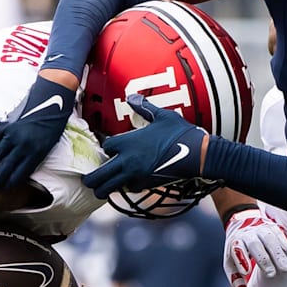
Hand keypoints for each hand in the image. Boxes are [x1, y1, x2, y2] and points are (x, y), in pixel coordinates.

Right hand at [0, 76, 75, 188]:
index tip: (4, 188)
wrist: (53, 97)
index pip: (20, 173)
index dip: (11, 182)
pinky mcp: (7, 123)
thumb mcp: (49, 142)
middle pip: (5, 166)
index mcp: (37, 151)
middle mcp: (23, 144)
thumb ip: (34, 154)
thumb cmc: (55, 121)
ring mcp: (13, 133)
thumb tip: (19, 164)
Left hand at [83, 94, 206, 198]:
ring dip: (104, 187)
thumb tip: (132, 97)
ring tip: (103, 186)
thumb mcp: (162, 116)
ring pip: (108, 188)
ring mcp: (135, 175)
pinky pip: (128, 190)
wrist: (197, 155)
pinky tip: (129, 182)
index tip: (112, 147)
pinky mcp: (145, 185)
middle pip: (97, 176)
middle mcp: (127, 161)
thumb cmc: (180, 133)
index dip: (107, 147)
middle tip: (90, 178)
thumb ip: (144, 107)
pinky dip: (125, 188)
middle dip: (91, 178)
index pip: (106, 147)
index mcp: (128, 142)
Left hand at [223, 208, 286, 286]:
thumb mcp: (230, 263)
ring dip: (277, 253)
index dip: (242, 259)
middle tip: (271, 274)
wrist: (242, 223)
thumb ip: (236, 280)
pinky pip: (279, 232)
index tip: (247, 272)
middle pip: (255, 245)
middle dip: (263, 259)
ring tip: (286, 268)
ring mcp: (261, 229)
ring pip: (269, 239)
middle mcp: (248, 234)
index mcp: (236, 242)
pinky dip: (284, 240)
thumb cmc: (237, 249)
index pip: (237, 249)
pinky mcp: (272, 227)